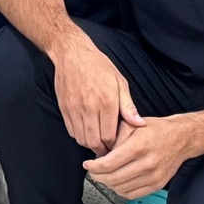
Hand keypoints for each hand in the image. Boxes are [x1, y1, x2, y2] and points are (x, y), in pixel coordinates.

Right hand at [51, 34, 141, 152]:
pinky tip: (86, 131)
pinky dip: (78, 135)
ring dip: (89, 143)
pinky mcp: (64, 107)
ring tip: (97, 142)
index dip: (114, 146)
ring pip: (81, 138)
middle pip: (94, 141)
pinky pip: (71, 130)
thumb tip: (139, 124)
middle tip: (107, 150)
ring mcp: (74, 108)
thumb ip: (128, 106)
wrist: (72, 53)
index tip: (117, 147)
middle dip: (102, 149)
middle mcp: (89, 108)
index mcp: (106, 102)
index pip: (109, 136)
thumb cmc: (99, 66)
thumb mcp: (119, 82)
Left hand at [85, 113, 195, 197]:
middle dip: (98, 176)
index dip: (94, 167)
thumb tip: (100, 152)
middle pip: (113, 179)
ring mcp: (153, 176)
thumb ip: (114, 138)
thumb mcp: (131, 125)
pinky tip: (117, 181)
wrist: (181, 138)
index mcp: (138, 146)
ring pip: (121, 189)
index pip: (109, 163)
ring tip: (104, 175)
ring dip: (108, 184)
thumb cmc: (156, 130)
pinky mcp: (157, 185)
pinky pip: (133, 194)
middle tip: (93, 171)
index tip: (87, 165)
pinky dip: (121, 190)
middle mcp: (146, 163)